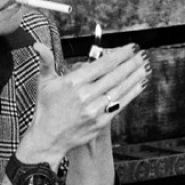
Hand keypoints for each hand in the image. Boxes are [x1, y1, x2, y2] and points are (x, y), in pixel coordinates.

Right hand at [17, 42, 149, 163]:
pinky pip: (120, 104)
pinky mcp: (100, 122)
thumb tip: (38, 45)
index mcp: (73, 83)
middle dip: (132, 63)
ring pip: (120, 89)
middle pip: (115, 75)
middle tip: (143, 53)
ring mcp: (94, 110)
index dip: (120, 55)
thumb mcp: (44, 83)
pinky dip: (132, 93)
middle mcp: (85, 95)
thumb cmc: (46, 109)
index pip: (102, 64)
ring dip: (135, 76)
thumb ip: (46, 62)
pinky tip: (140, 84)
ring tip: (146, 66)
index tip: (131, 47)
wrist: (48, 139)